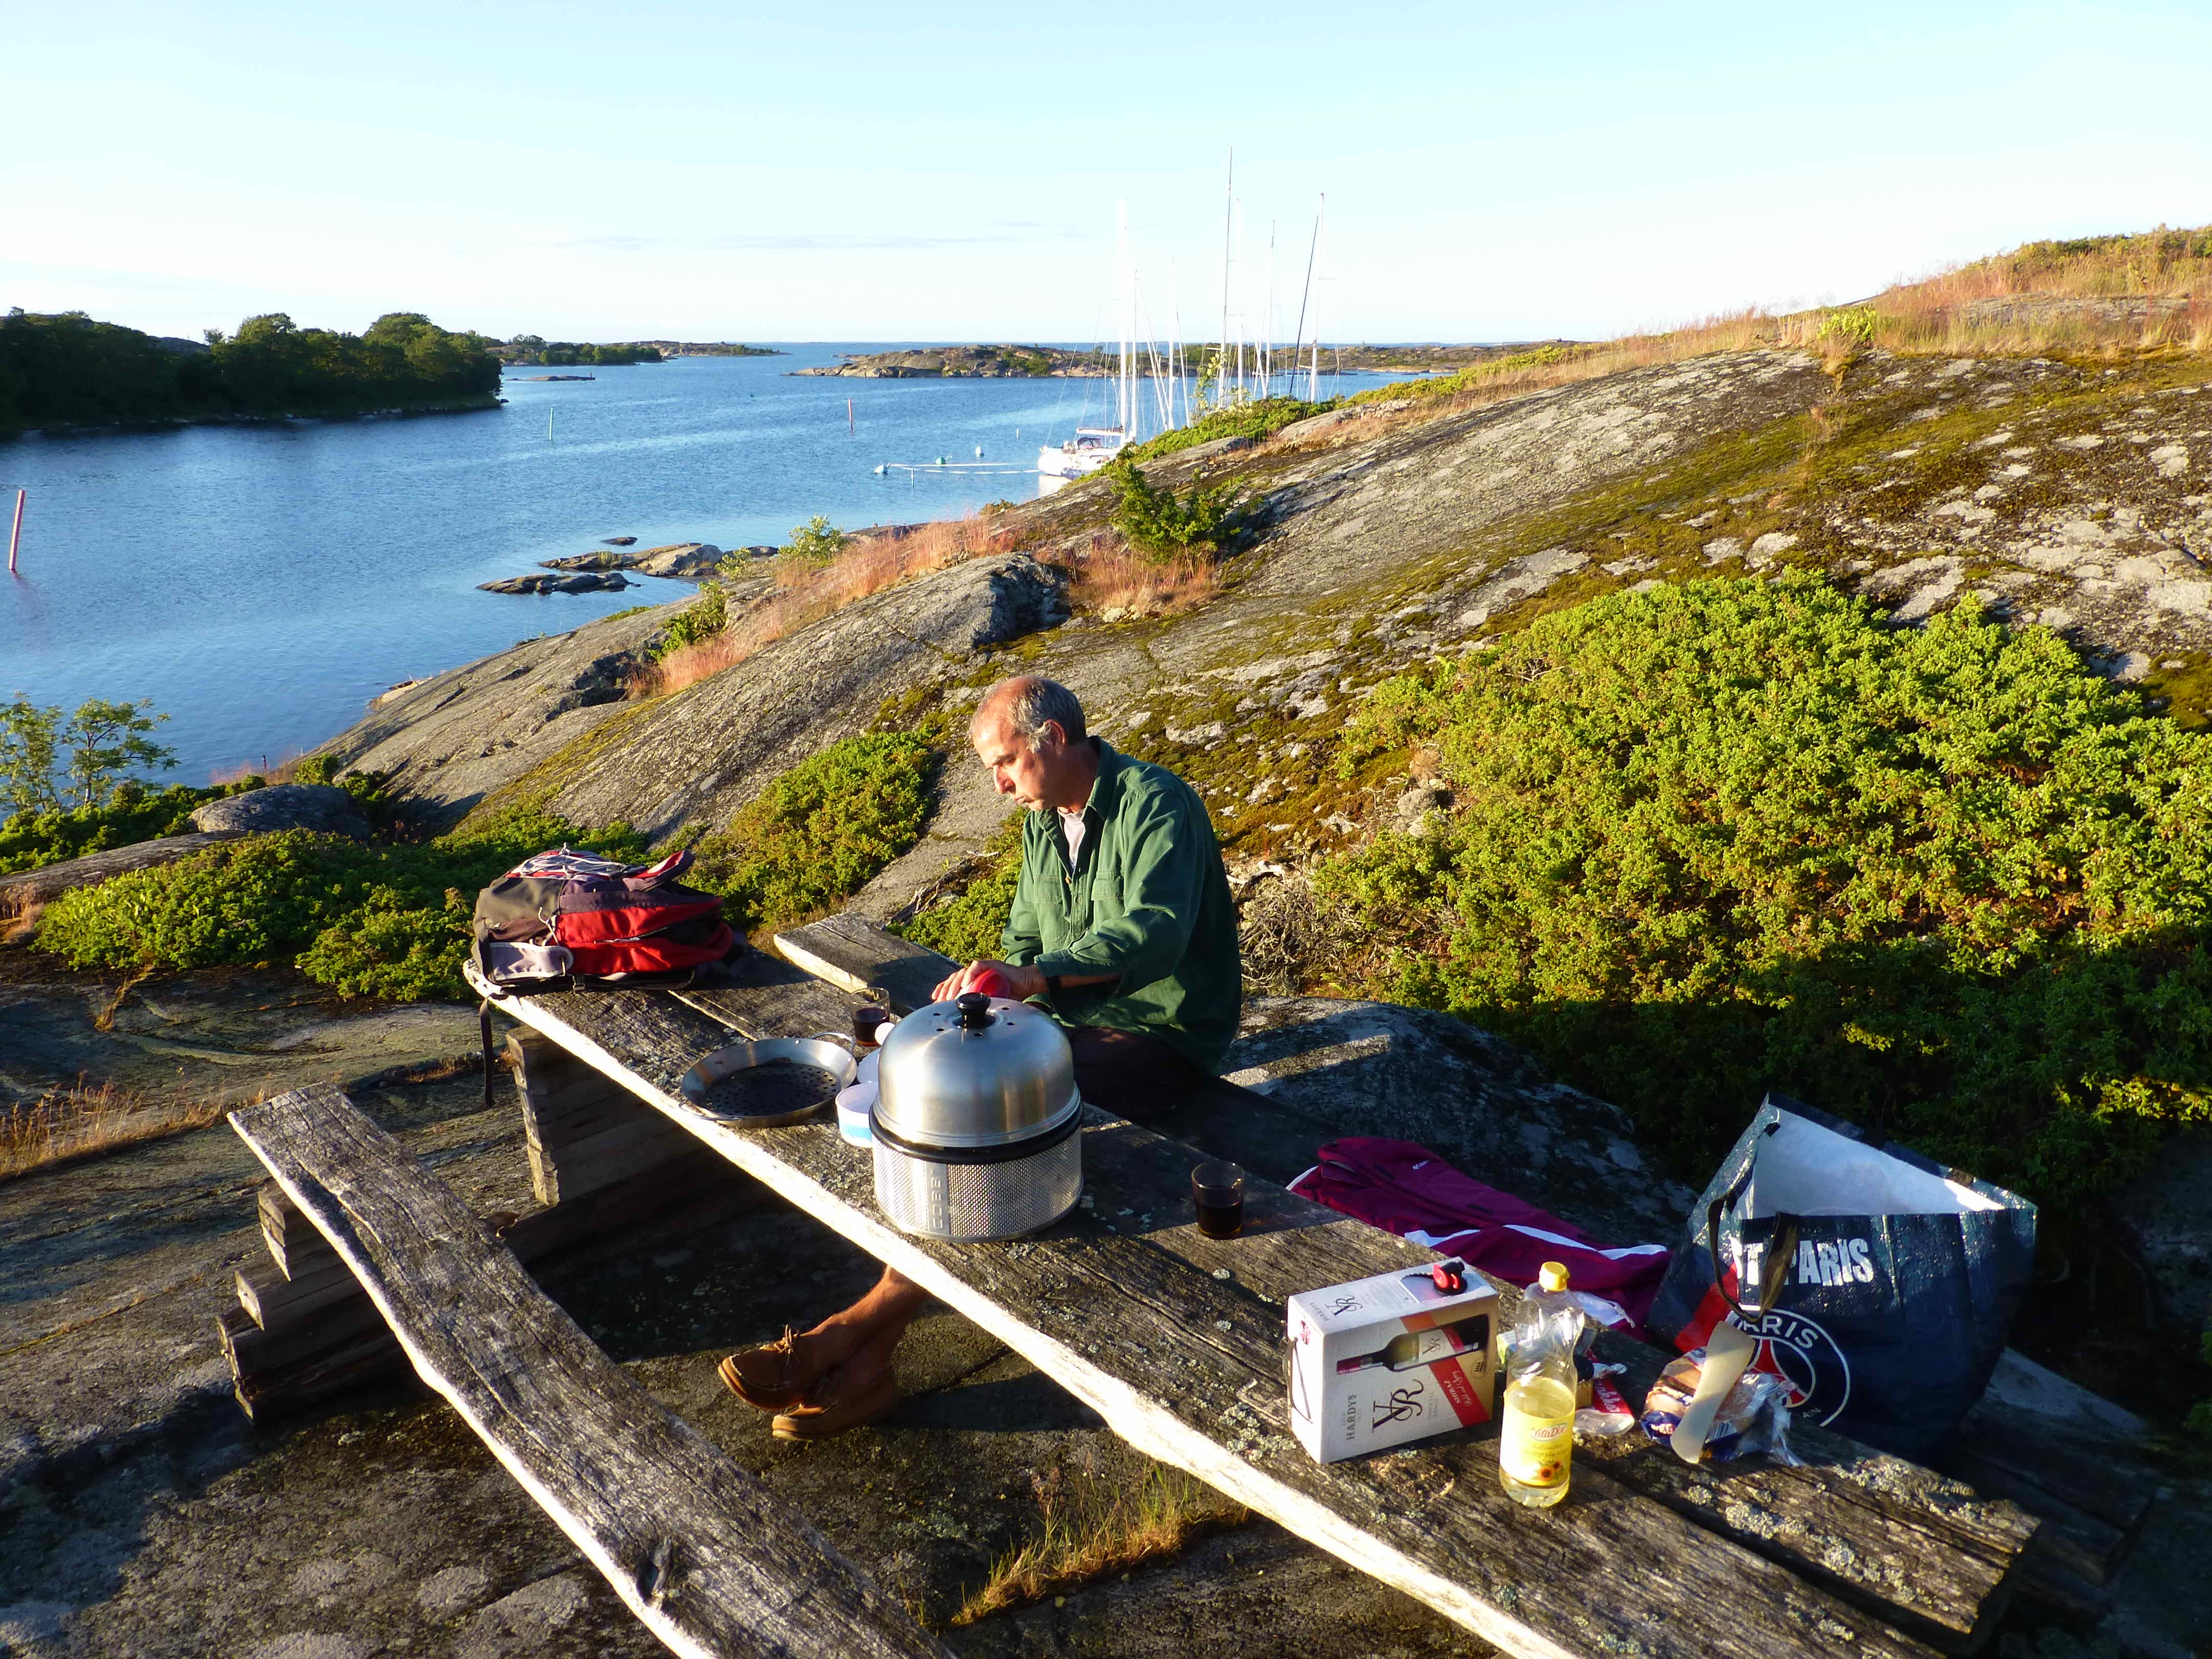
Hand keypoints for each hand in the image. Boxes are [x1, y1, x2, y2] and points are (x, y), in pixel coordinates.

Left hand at [930, 960, 1044, 1001]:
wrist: (1027, 984)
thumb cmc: (1012, 994)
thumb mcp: (992, 1005)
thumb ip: (981, 1009)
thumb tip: (969, 1022)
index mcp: (974, 980)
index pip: (953, 982)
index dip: (942, 988)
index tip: (934, 998)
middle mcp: (976, 972)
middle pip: (955, 977)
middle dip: (945, 989)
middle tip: (939, 1001)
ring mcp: (983, 968)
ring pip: (963, 972)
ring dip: (955, 984)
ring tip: (950, 996)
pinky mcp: (992, 965)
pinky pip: (977, 967)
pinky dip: (970, 974)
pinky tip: (965, 983)